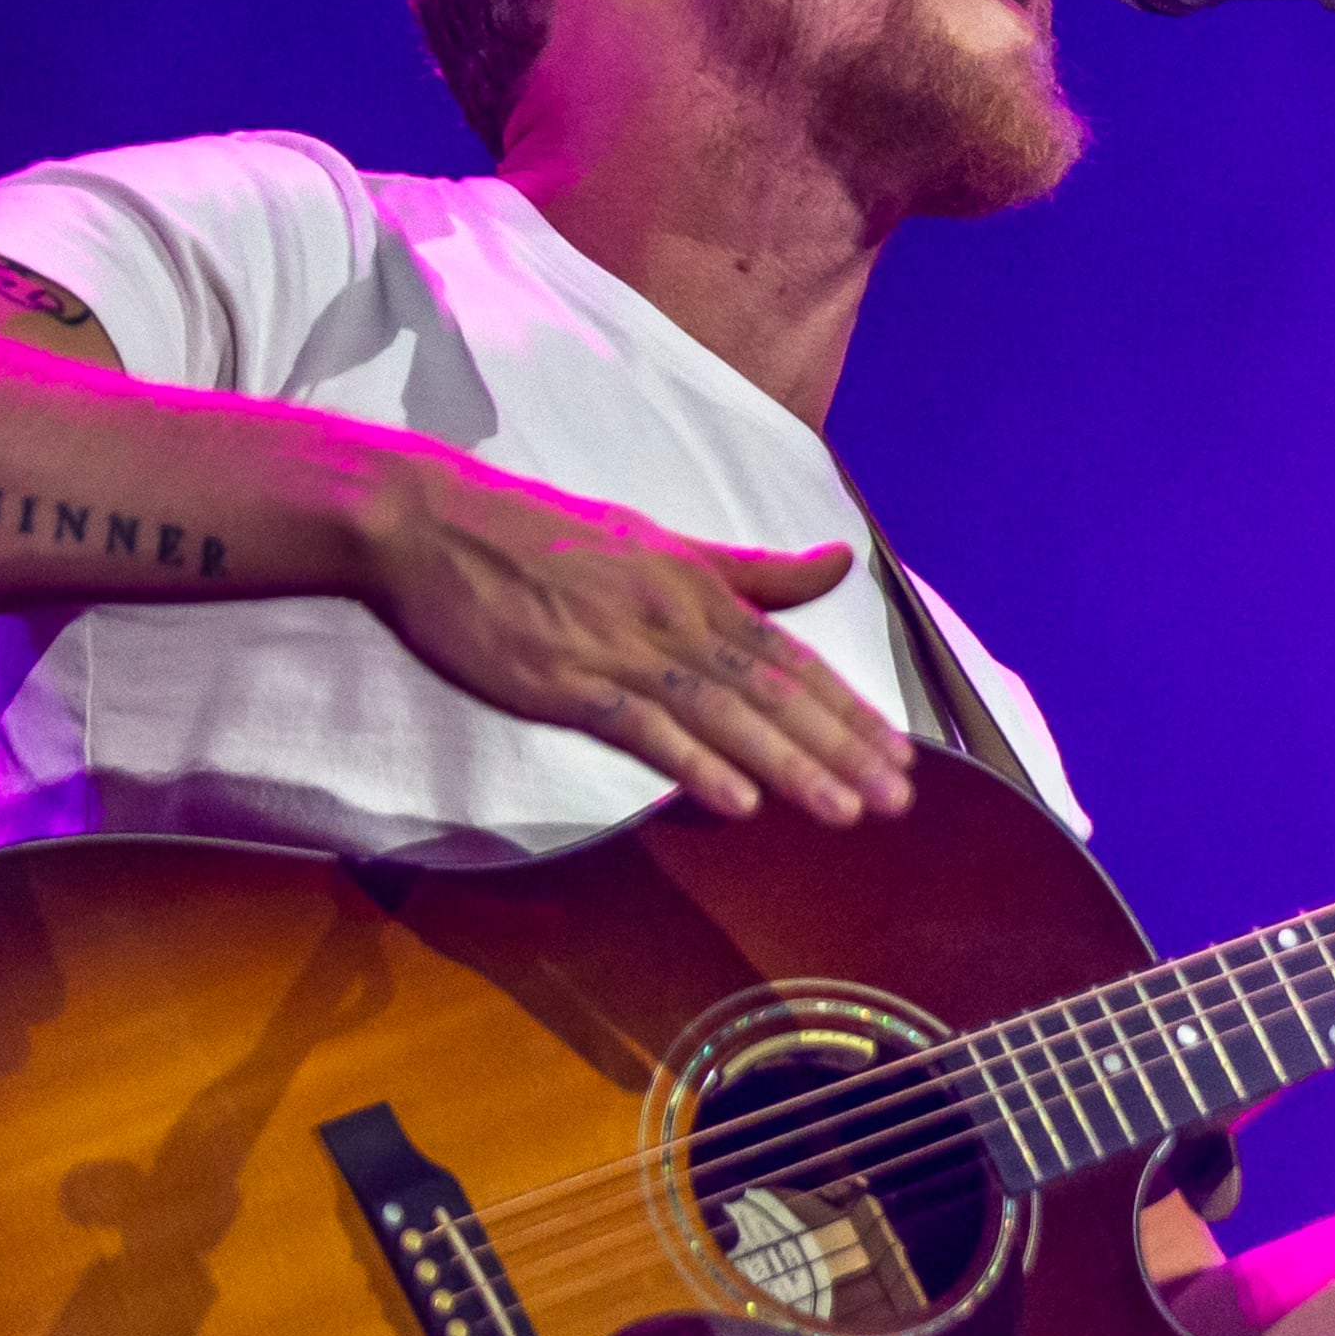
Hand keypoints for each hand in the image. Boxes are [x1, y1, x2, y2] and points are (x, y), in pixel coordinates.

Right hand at [355, 447, 915, 823]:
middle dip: (841, 747)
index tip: (898, 752)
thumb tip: (837, 565)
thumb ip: (750, 570)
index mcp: (698, 586)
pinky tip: (738, 802)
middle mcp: (675, 617)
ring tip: (844, 812)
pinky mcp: (568, 681)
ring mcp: (622, 651)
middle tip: (897, 799)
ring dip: (789, 766)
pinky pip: (644, 729)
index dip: (847, 708)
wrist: (436, 524)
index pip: (791, 656)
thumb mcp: (659, 542)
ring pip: (725, 715)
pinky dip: (694, 764)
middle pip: (774, 691)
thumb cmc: (543, 536)